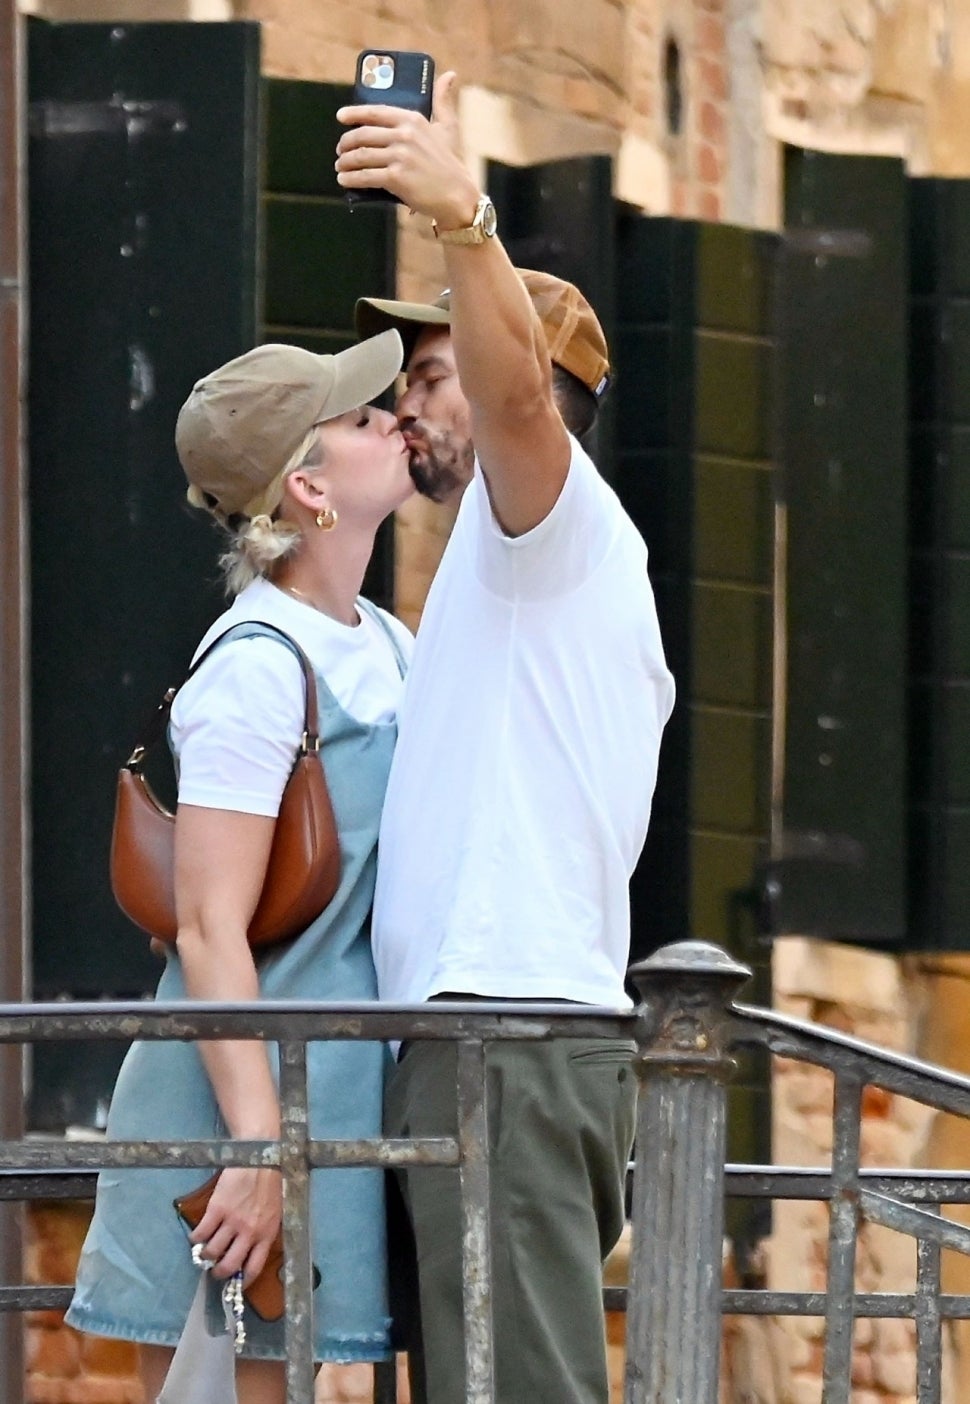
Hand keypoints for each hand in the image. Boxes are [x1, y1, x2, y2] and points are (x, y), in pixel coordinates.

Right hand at [189, 1166, 281, 1286]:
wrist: (261, 1155)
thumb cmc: (272, 1181)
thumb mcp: (275, 1210)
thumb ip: (265, 1230)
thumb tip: (254, 1248)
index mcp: (267, 1234)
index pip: (254, 1268)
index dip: (243, 1282)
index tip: (236, 1285)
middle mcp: (249, 1232)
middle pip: (229, 1265)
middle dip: (218, 1273)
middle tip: (213, 1270)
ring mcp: (232, 1221)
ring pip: (212, 1251)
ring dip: (204, 1255)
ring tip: (203, 1250)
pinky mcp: (217, 1209)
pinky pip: (201, 1233)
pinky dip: (195, 1237)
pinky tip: (196, 1235)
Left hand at [336, 71, 479, 228]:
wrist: (457, 196)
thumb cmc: (450, 163)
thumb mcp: (448, 128)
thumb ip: (442, 101)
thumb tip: (450, 74)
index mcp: (412, 119)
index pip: (375, 112)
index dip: (353, 113)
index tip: (340, 116)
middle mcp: (405, 135)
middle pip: (362, 135)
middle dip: (346, 144)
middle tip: (340, 151)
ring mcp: (400, 156)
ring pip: (360, 156)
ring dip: (345, 162)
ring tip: (340, 166)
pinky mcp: (396, 178)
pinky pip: (364, 176)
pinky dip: (350, 179)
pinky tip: (344, 180)